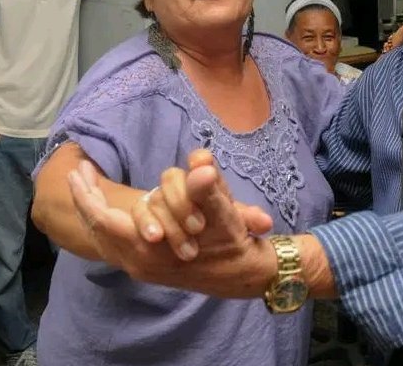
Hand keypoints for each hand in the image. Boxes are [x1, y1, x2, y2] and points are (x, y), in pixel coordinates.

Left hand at [68, 150, 275, 297]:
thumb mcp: (224, 213)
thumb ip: (209, 188)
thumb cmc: (231, 241)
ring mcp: (140, 267)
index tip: (80, 169)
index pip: (103, 220)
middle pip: (96, 227)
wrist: (241, 275)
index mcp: (149, 251)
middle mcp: (138, 262)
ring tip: (87, 183)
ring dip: (93, 210)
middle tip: (78, 171)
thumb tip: (201, 163)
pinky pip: (113, 244)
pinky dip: (104, 224)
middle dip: (85, 198)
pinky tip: (105, 207)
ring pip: (102, 238)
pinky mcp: (145, 267)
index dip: (88, 194)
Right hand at [132, 150, 272, 260]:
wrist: (184, 241)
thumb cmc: (215, 228)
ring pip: (154, 197)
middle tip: (198, 227)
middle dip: (183, 202)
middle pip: (172, 179)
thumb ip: (246, 219)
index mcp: (205, 180)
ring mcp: (157, 198)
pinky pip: (137, 212)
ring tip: (169, 241)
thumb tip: (265, 223)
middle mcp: (179, 184)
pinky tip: (152, 239)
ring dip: (164, 219)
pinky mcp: (141, 214)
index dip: (201, 162)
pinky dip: (144, 224)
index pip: (200, 161)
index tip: (203, 165)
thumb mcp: (231, 224)